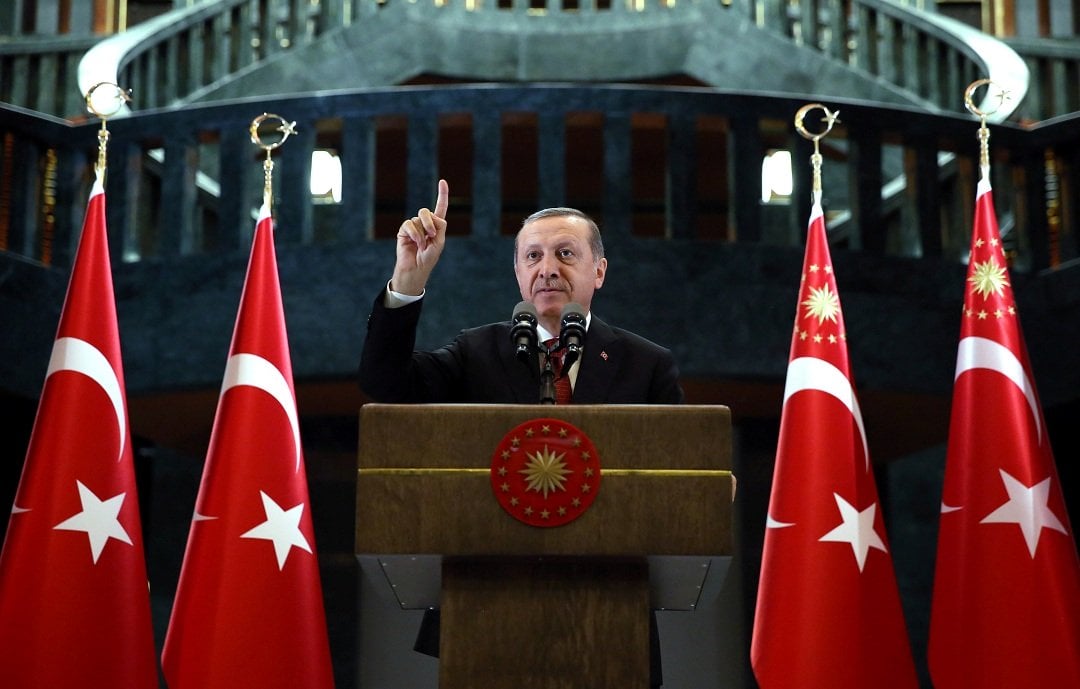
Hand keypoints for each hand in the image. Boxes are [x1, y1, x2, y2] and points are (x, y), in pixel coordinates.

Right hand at [390, 179, 448, 295]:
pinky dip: (414, 233)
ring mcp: (413, 227)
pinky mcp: (404, 230)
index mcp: (436, 226)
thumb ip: (440, 226)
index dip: (442, 195)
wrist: (416, 268)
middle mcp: (424, 224)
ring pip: (418, 219)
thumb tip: (431, 216)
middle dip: (430, 222)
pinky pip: (409, 224)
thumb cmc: (429, 257)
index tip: (442, 181)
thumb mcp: (439, 242)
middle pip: (427, 212)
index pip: (440, 208)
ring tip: (421, 245)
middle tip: (432, 235)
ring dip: (422, 233)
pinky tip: (415, 243)